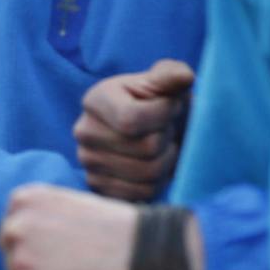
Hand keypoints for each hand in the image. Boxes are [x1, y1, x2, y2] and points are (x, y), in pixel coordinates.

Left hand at [0, 184, 138, 269]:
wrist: (147, 254)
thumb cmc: (116, 231)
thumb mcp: (70, 205)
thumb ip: (39, 220)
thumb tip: (17, 245)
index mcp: (23, 201)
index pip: (11, 237)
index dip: (38, 251)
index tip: (64, 254)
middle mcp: (14, 229)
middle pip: (13, 266)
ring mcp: (21, 264)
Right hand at [75, 58, 194, 201]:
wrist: (149, 129)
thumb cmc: (158, 102)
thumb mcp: (164, 82)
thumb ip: (172, 75)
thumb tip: (184, 77)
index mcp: (95, 100)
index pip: (131, 119)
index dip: (163, 114)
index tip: (173, 106)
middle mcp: (84, 132)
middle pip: (146, 148)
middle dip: (168, 138)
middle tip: (167, 129)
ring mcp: (89, 162)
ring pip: (149, 174)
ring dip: (168, 161)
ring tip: (163, 146)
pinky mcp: (99, 187)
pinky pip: (143, 194)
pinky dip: (158, 182)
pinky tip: (154, 164)